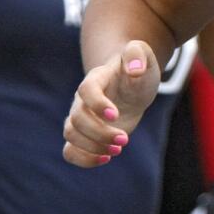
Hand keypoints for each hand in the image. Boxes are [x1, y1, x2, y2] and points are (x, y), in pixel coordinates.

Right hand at [63, 40, 160, 167]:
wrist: (132, 86)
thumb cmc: (138, 70)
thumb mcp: (143, 56)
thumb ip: (138, 54)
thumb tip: (135, 70)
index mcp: (97, 78)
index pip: (86, 89)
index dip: (97, 103)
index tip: (115, 115)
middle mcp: (83, 99)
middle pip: (77, 118)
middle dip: (100, 133)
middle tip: (125, 139)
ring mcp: (81, 117)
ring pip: (70, 135)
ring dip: (92, 147)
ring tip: (118, 150)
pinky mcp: (85, 135)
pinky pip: (70, 151)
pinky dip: (84, 159)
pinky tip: (107, 158)